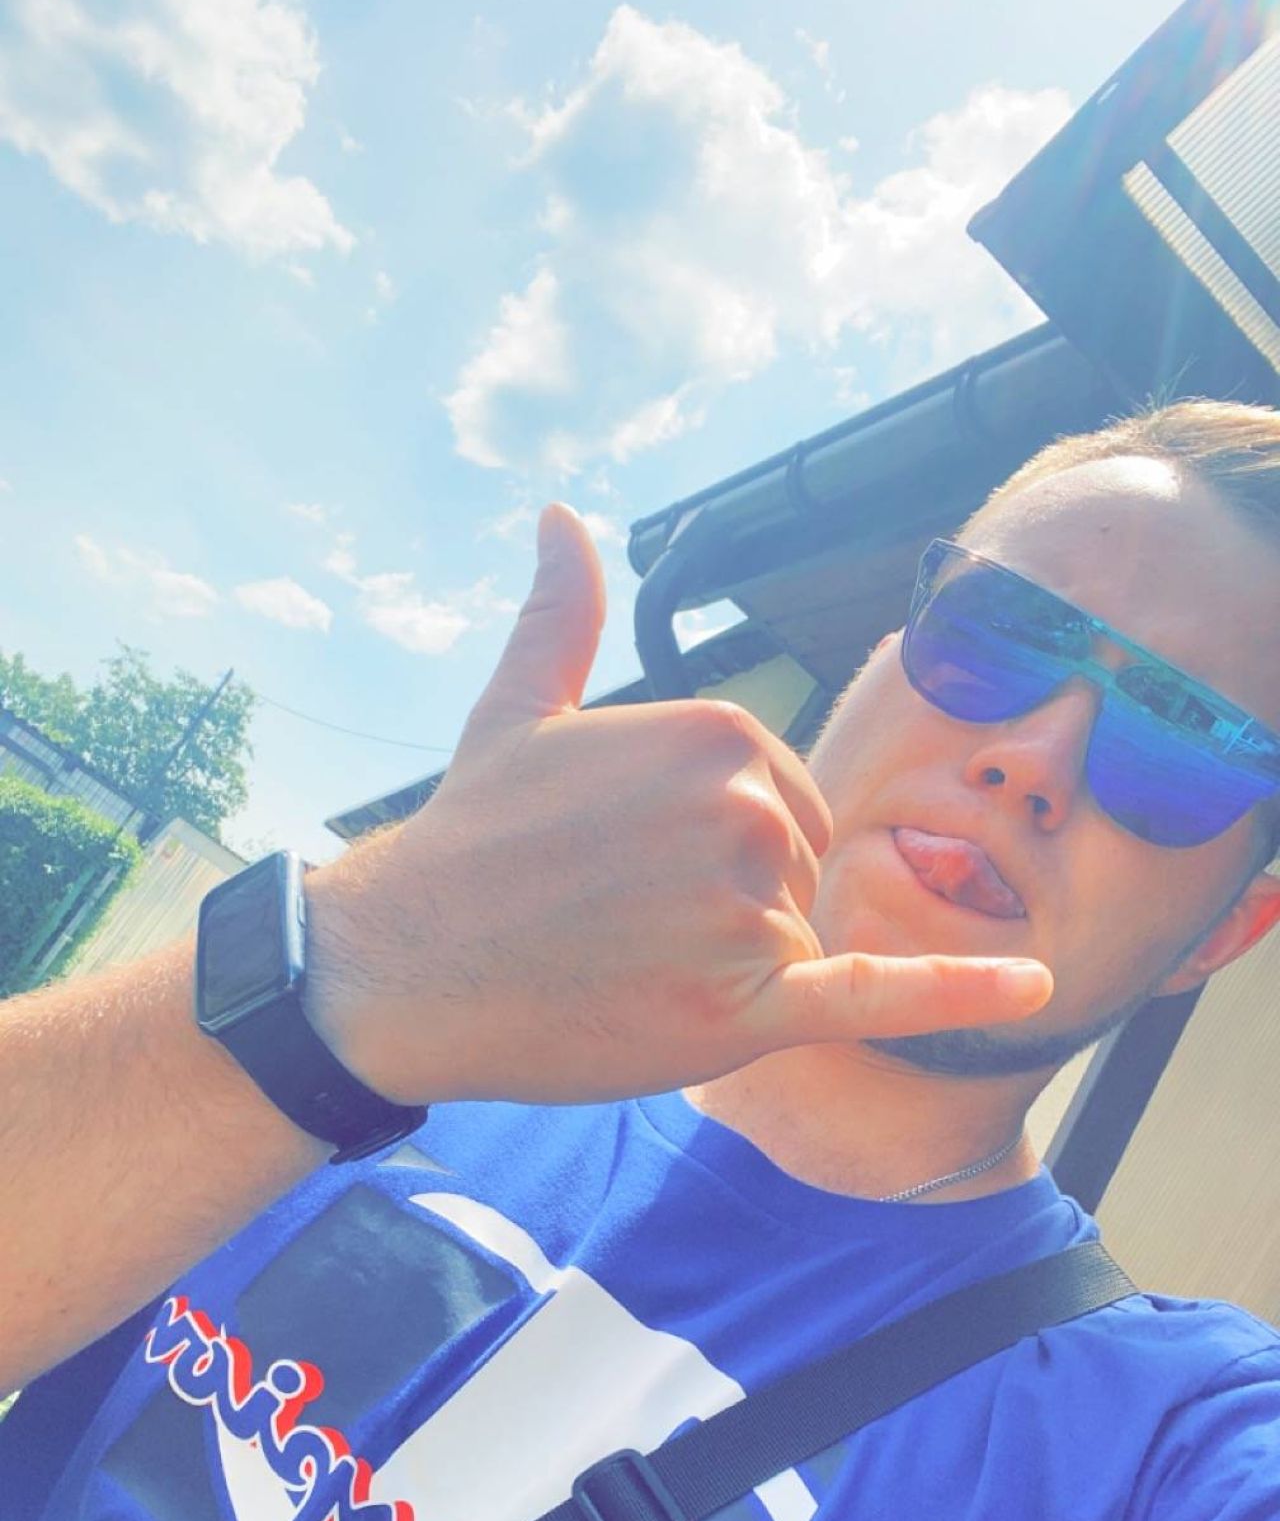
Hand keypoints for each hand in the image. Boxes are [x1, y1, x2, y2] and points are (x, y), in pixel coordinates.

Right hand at [303, 506, 1051, 1105]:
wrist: (400, 965)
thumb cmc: (464, 842)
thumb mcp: (519, 709)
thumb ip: (564, 617)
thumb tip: (559, 515)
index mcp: (721, 731)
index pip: (785, 810)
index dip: (715, 858)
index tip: (630, 875)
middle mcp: (748, 808)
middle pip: (798, 879)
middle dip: (725, 915)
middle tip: (614, 927)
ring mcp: (748, 907)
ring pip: (794, 953)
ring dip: (726, 976)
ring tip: (619, 968)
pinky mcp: (745, 1005)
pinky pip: (875, 996)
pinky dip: (956, 994)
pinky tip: (1033, 985)